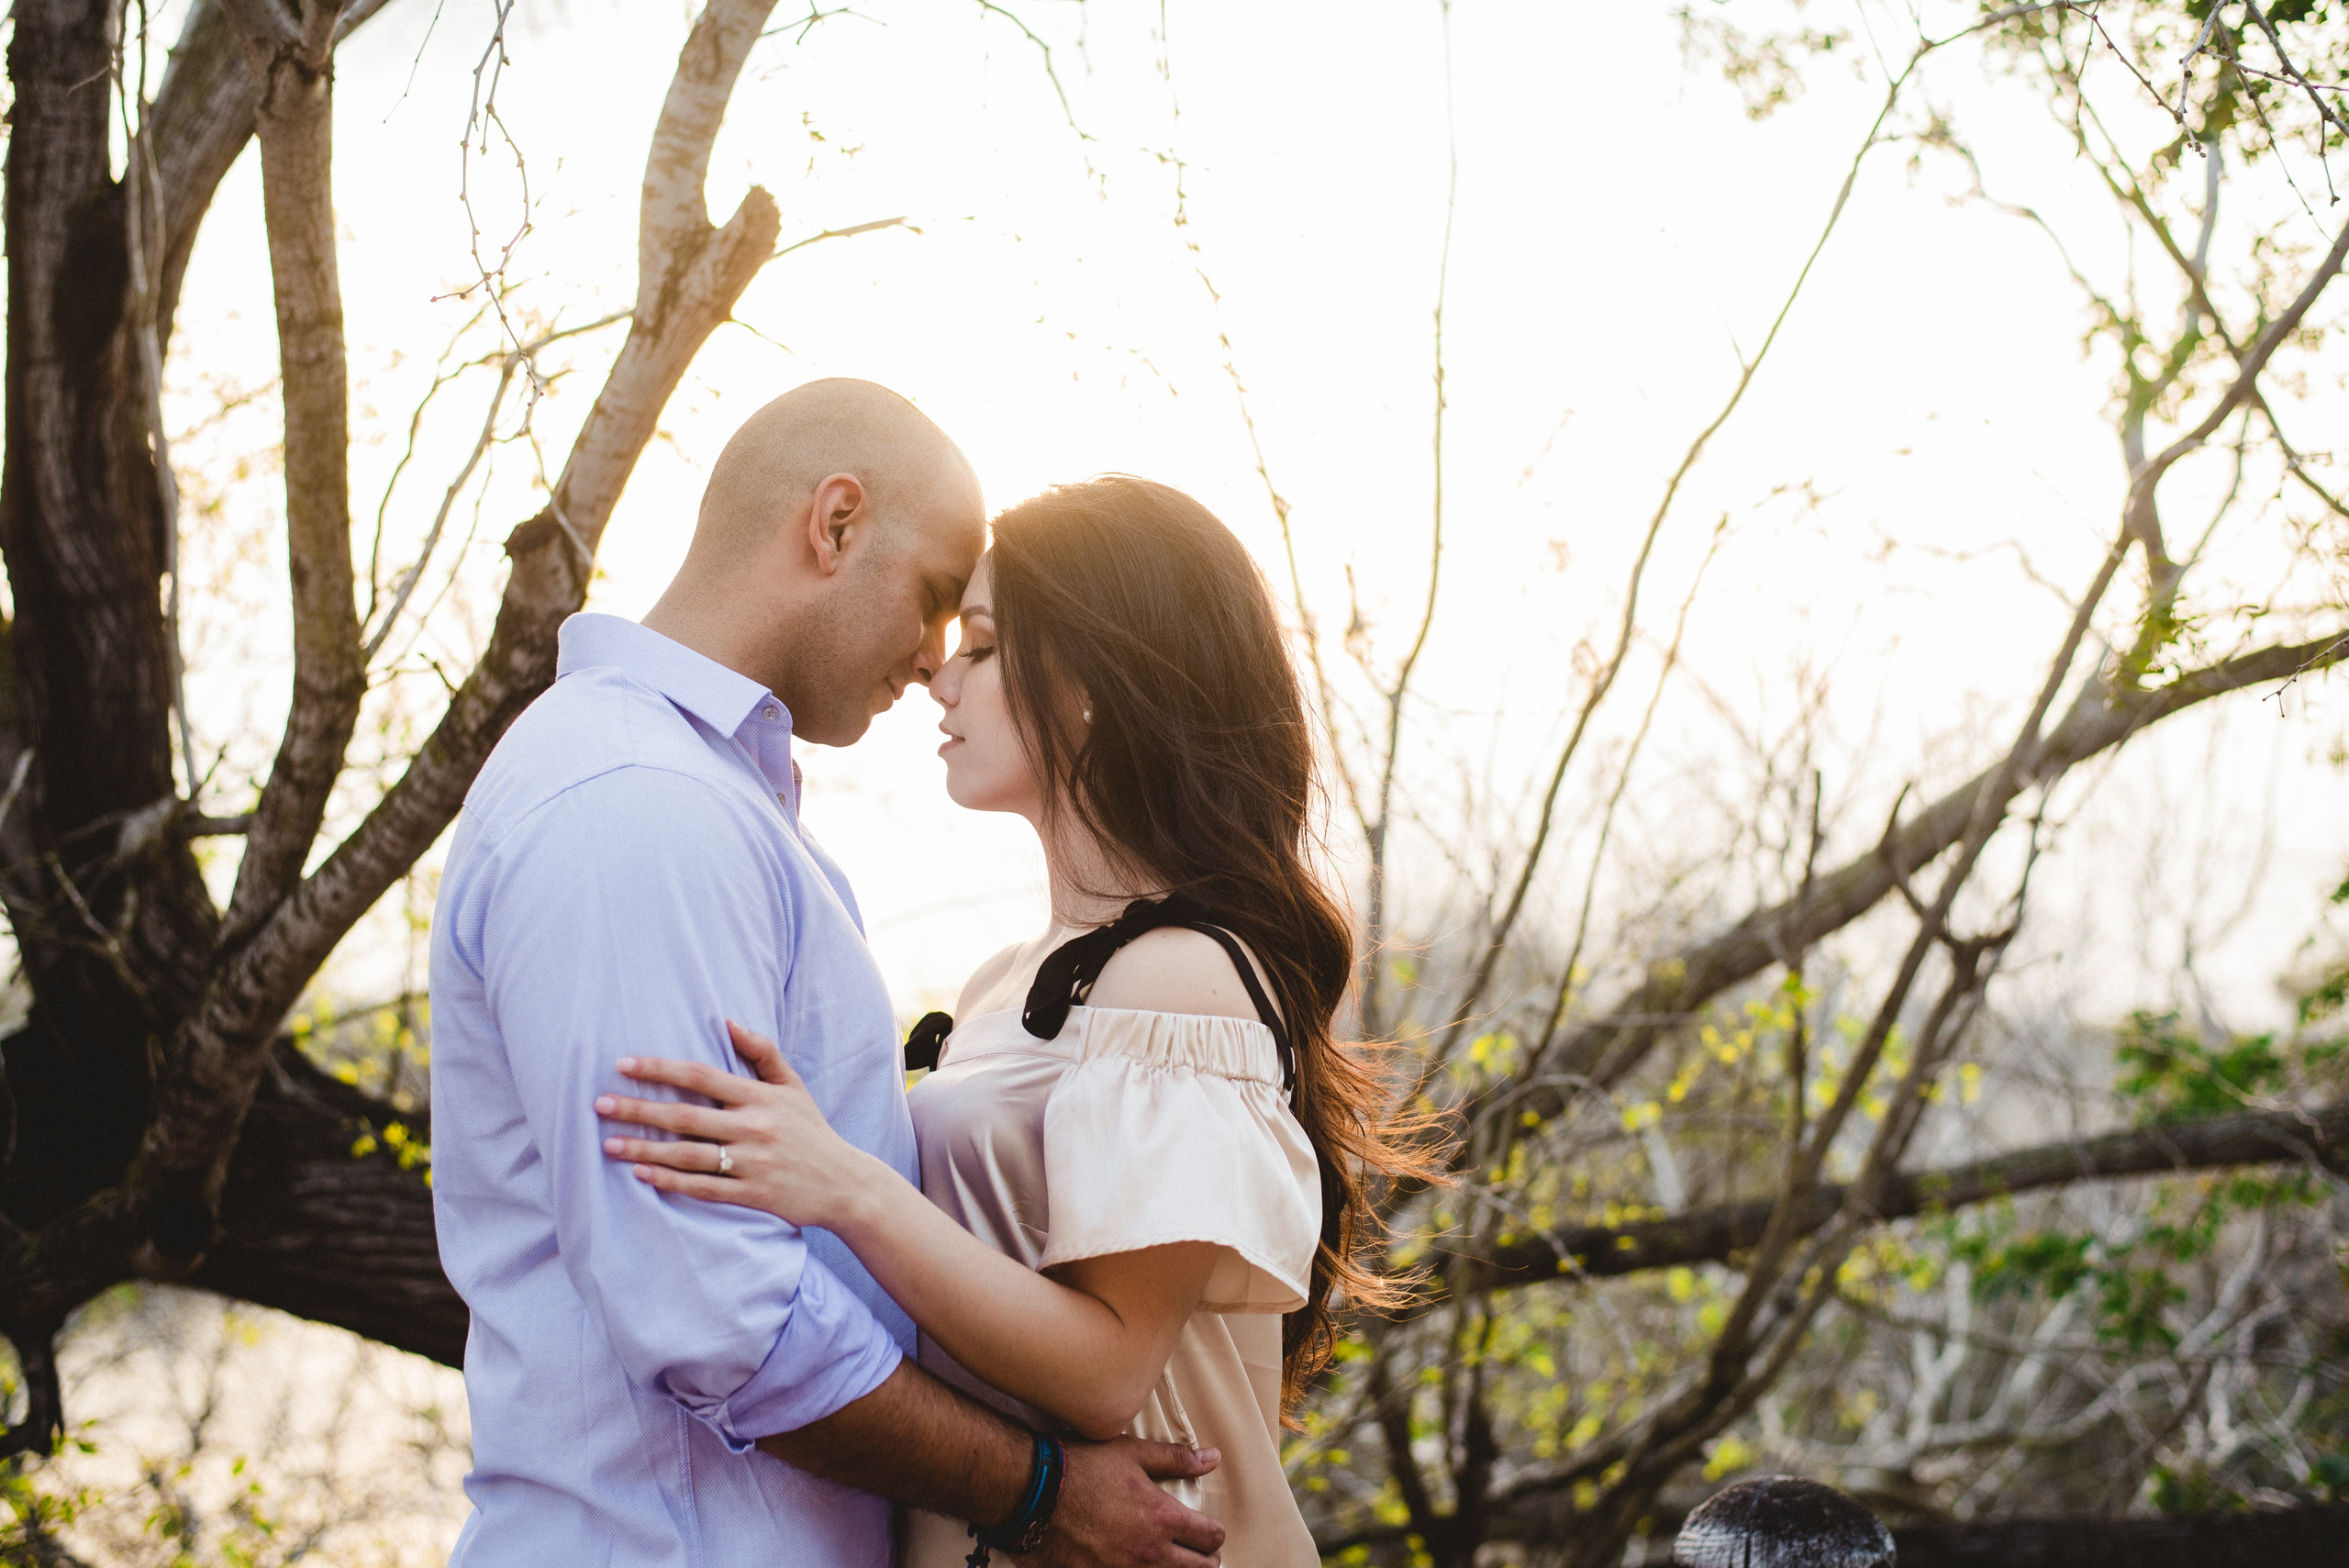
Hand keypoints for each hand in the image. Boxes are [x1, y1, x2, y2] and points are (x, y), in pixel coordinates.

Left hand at [596, 1022, 870, 1228]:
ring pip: (688, 1155)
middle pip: (686, 1117)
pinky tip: (640, 1174)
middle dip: (639, 1109)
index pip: (702, 1076)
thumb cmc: (811, 1131)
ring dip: (645, 1148)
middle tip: (600, 1104)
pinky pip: (703, 1188)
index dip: (661, 1069)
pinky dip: (670, 1181)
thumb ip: (762, 1053)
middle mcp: (754, 1128)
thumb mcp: (793, 1086)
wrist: (844, 1184)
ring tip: (608, 1143)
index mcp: (760, 1098)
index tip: (624, 1064)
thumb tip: (727, 1022)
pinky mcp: (752, 1195)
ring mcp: (752, 1164)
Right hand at [1027, 1437, 1224, 1567]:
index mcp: (1163, 1518)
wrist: (1035, 1494)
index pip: (1211, 1537)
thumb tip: (1213, 1459)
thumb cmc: (1083, 1468)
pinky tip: (1137, 1566)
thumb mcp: (1132, 1454)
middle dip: (1204, 1560)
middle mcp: (1150, 1553)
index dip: (1214, 1533)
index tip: (1208, 1530)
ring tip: (1171, 1562)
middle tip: (1198, 1551)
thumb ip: (1176, 1459)